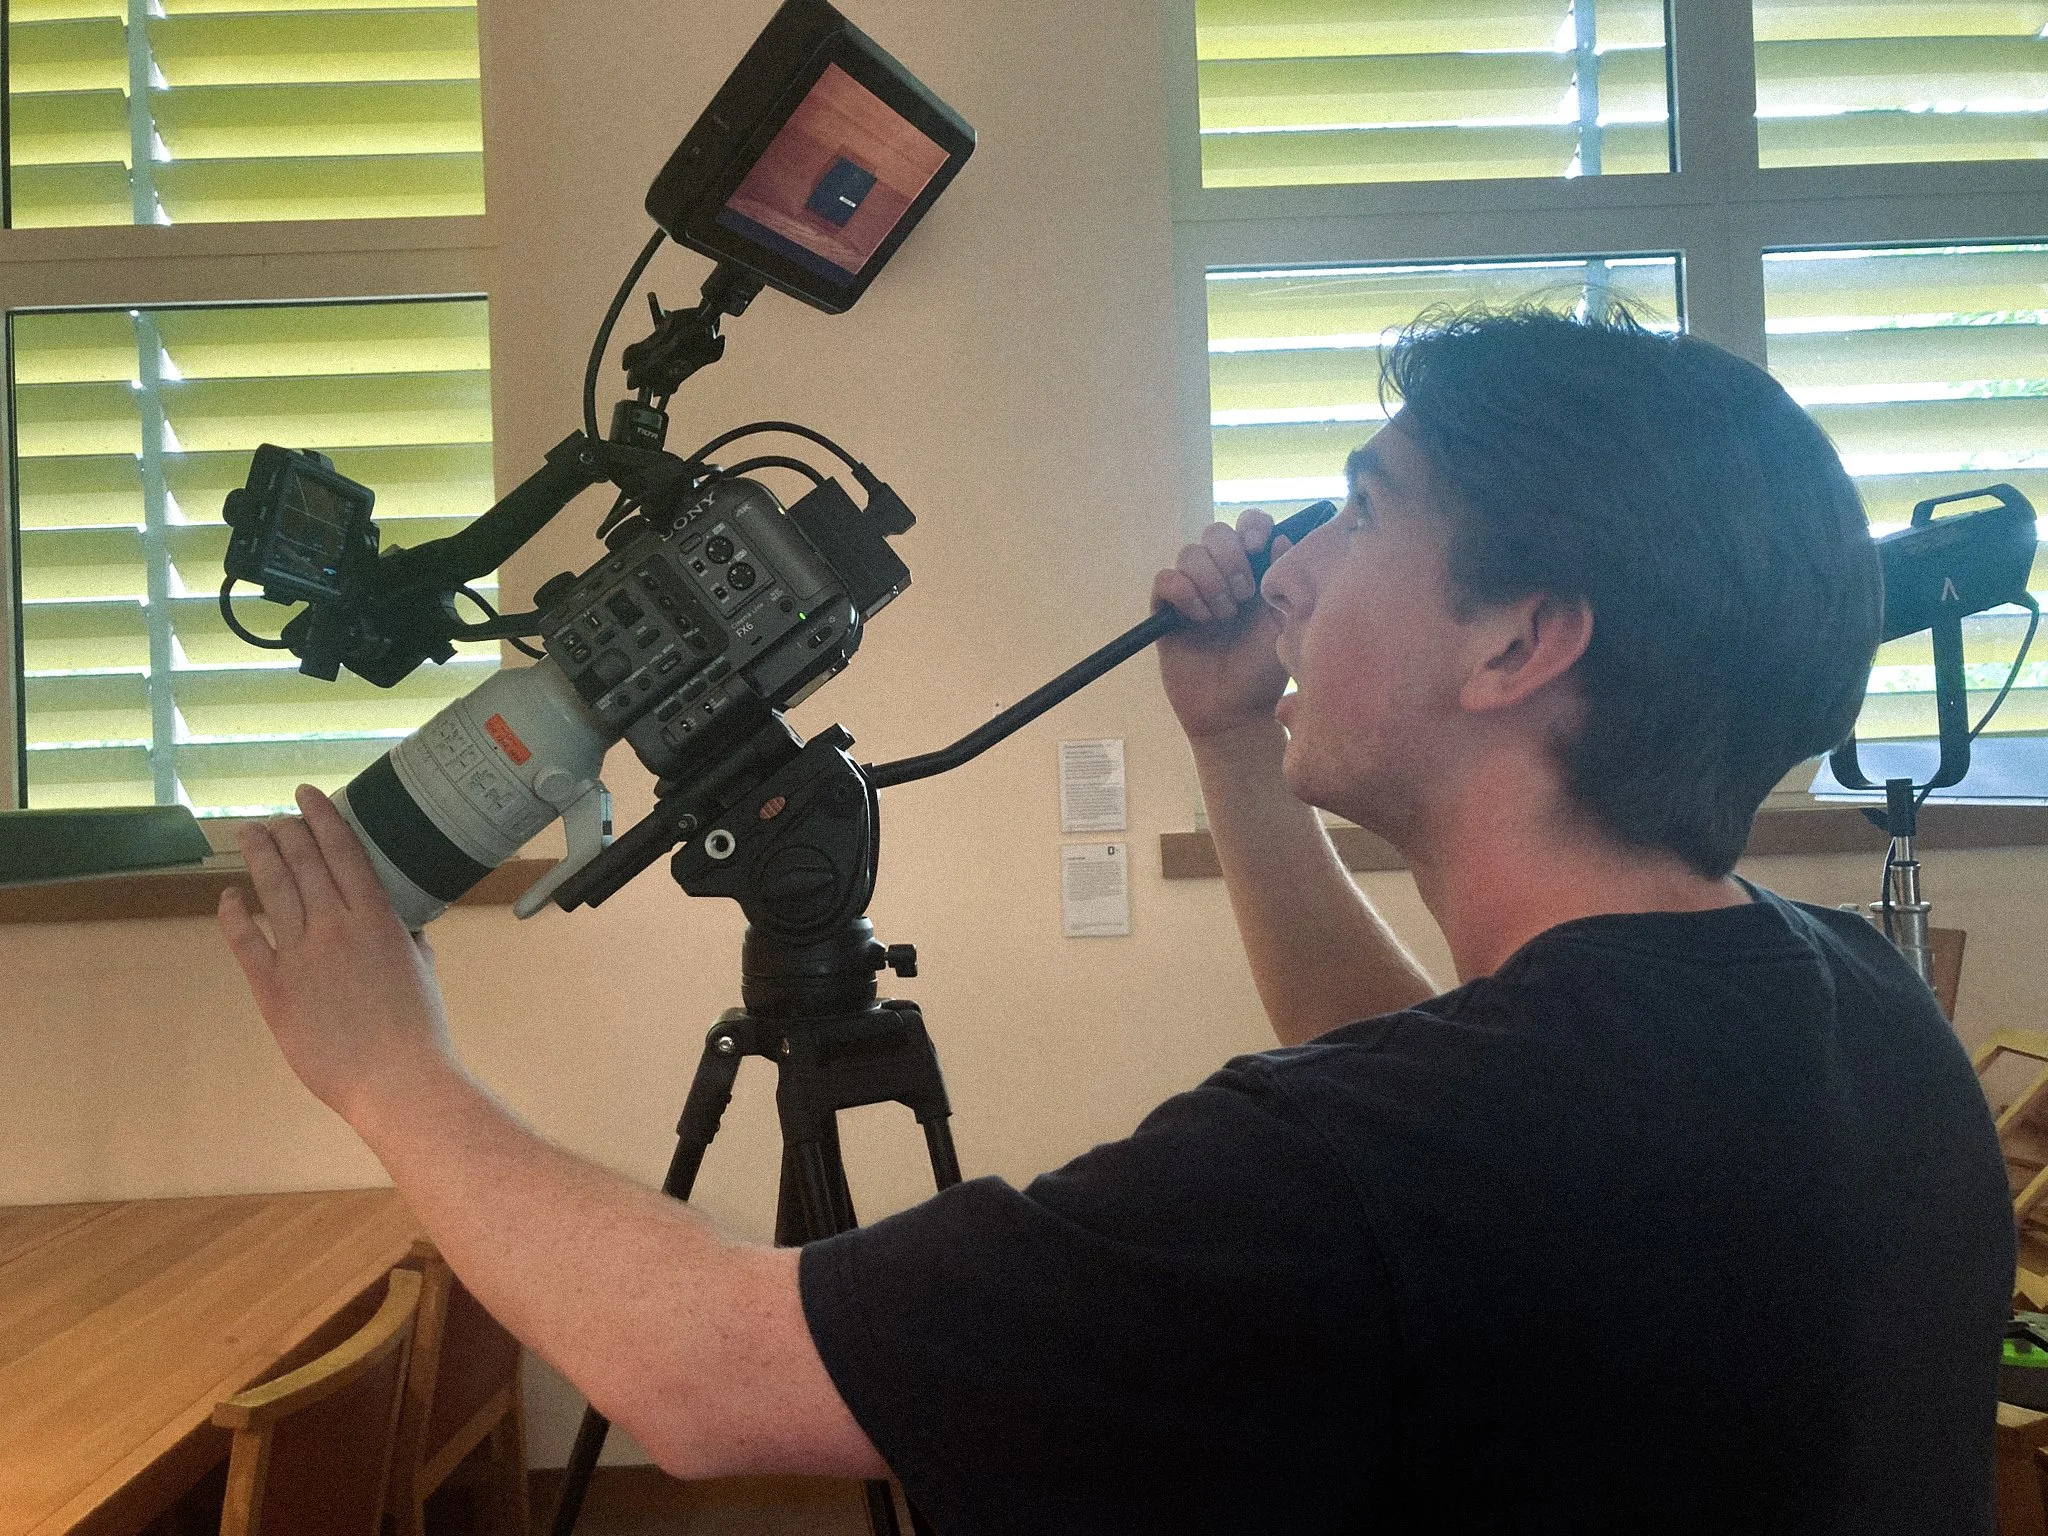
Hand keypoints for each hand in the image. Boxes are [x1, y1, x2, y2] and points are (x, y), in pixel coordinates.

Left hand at [218, 784, 454, 1127]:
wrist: (395, 1077)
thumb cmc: (419, 1029)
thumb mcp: (422, 970)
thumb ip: (408, 940)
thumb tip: (403, 926)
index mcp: (377, 918)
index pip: (344, 851)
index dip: (323, 818)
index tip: (308, 796)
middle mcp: (336, 925)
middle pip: (304, 862)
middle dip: (286, 832)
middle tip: (274, 818)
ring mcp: (301, 954)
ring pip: (274, 890)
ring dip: (259, 857)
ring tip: (249, 836)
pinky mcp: (274, 987)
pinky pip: (246, 940)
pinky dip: (235, 914)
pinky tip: (229, 897)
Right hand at [1153, 509, 1292, 742]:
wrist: (1234, 712)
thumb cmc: (1263, 672)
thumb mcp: (1285, 626)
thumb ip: (1286, 583)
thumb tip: (1283, 539)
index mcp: (1255, 573)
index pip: (1250, 526)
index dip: (1252, 526)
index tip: (1258, 545)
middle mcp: (1222, 576)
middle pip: (1215, 532)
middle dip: (1230, 558)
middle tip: (1242, 595)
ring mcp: (1192, 592)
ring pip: (1190, 553)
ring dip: (1209, 580)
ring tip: (1223, 615)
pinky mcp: (1166, 612)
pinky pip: (1165, 579)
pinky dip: (1183, 592)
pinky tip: (1199, 618)